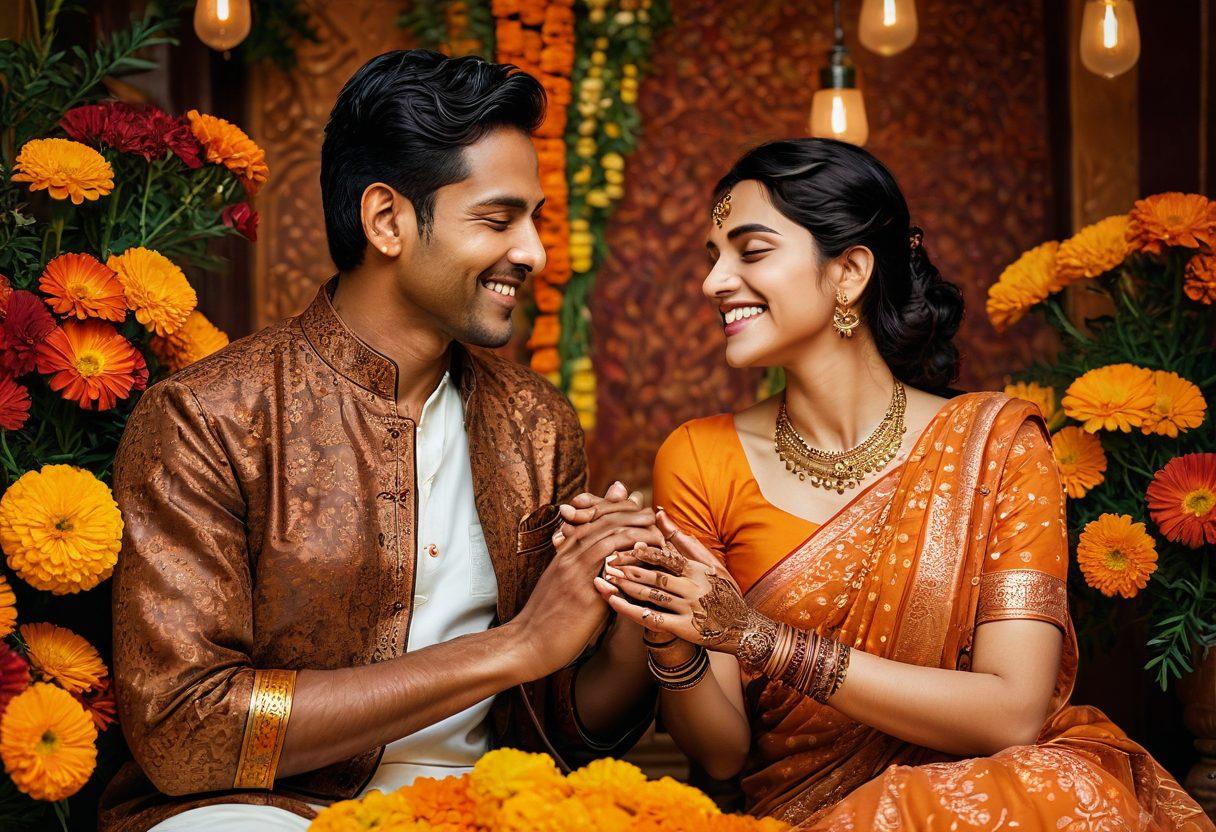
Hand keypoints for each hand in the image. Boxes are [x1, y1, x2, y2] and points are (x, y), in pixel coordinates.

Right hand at [512, 486, 664, 678]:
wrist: (527, 644)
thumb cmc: (546, 618)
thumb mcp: (559, 585)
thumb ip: (577, 567)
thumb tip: (602, 558)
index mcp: (563, 554)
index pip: (592, 518)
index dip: (616, 507)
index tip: (636, 505)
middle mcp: (569, 557)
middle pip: (603, 521)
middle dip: (631, 512)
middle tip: (652, 512)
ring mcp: (576, 573)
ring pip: (609, 536)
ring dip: (637, 528)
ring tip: (657, 529)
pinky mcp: (585, 593)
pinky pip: (611, 564)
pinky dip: (631, 553)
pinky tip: (648, 553)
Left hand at [594, 510, 755, 656]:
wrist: (744, 628)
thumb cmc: (725, 591)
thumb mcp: (711, 564)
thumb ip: (683, 541)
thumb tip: (659, 513)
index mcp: (699, 570)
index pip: (668, 558)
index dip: (645, 552)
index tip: (625, 547)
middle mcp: (694, 588)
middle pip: (656, 576)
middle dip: (629, 569)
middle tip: (607, 562)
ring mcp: (689, 609)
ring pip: (651, 596)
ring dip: (626, 587)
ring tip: (605, 579)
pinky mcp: (684, 629)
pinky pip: (652, 619)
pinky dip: (631, 611)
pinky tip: (614, 603)